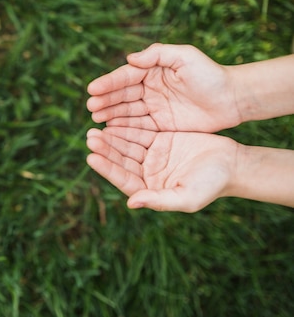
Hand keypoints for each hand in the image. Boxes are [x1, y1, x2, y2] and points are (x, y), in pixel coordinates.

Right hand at [86, 43, 241, 132]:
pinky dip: (123, 129)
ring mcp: (153, 107)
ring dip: (110, 115)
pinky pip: (138, 127)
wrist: (233, 99)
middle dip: (105, 101)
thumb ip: (157, 55)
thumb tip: (129, 59)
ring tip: (95, 120)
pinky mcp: (160, 125)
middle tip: (90, 107)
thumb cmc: (210, 74)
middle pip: (122, 95)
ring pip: (127, 111)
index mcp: (152, 70)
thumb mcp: (185, 57)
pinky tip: (110, 131)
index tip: (92, 89)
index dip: (108, 83)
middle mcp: (149, 88)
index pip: (126, 77)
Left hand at [86, 127, 238, 211]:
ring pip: (127, 146)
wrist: (232, 164)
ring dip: (112, 137)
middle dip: (105, 150)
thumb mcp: (187, 196)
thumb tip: (131, 203)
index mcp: (149, 190)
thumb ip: (159, 200)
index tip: (92, 158)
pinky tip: (113, 119)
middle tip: (90, 137)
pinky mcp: (159, 140)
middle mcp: (146, 174)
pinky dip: (126, 127)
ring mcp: (152, 156)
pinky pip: (139, 132)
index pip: (123, 179)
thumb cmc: (212, 185)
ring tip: (95, 129)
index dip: (107, 169)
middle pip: (121, 160)